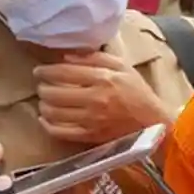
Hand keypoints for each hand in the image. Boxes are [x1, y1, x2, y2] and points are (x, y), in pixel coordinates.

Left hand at [35, 51, 168, 143]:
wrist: (153, 123)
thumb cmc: (138, 92)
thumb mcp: (123, 67)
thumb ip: (96, 58)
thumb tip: (67, 56)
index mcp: (104, 79)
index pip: (64, 72)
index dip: (46, 71)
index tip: (39, 70)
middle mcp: (95, 99)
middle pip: (54, 92)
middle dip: (42, 88)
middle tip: (42, 85)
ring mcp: (91, 120)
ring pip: (53, 112)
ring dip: (43, 105)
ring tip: (45, 101)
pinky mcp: (90, 136)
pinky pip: (59, 132)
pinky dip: (47, 125)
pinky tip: (46, 119)